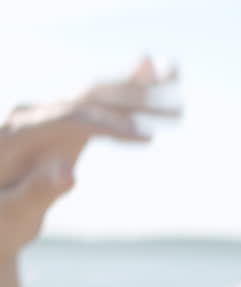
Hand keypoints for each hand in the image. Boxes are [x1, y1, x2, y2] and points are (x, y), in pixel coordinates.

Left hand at [0, 56, 179, 254]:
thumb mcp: (11, 215)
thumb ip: (36, 193)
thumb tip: (69, 173)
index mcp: (14, 134)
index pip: (67, 118)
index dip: (108, 125)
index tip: (146, 138)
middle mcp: (30, 115)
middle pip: (86, 97)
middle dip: (132, 100)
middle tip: (178, 110)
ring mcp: (47, 114)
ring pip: (96, 93)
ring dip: (138, 89)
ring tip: (178, 80)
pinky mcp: (62, 121)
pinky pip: (99, 102)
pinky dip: (128, 90)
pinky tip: (156, 71)